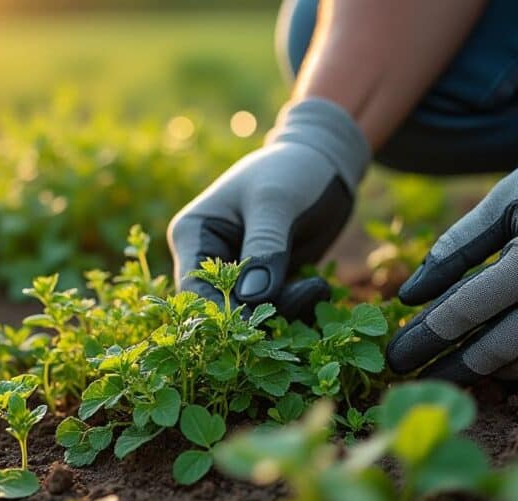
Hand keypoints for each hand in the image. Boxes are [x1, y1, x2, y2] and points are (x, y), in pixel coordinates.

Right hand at [168, 98, 369, 320]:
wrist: (323, 162)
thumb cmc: (292, 171)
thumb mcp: (276, 203)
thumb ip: (264, 249)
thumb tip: (250, 299)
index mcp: (194, 234)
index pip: (194, 288)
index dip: (223, 311)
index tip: (260, 321)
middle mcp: (208, 258)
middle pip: (223, 308)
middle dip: (261, 314)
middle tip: (306, 294)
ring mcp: (237, 274)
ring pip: (252, 315)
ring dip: (287, 310)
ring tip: (318, 286)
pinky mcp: (265, 283)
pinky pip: (275, 312)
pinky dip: (298, 308)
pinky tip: (319, 287)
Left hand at [387, 71, 517, 383]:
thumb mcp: (507, 197)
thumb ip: (457, 245)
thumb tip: (409, 295)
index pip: (469, 310)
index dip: (427, 336)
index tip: (396, 356)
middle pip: (496, 350)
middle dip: (449, 368)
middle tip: (413, 377)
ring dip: (488, 369)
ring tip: (454, 366)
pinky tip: (503, 362)